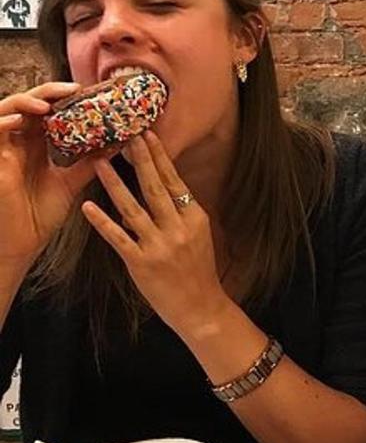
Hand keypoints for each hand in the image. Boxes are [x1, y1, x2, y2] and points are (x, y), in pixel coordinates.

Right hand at [0, 83, 97, 268]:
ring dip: (24, 102)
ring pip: (5, 110)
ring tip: (46, 105)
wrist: (20, 244)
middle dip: (48, 92)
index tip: (91, 93)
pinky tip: (19, 122)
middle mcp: (19, 141)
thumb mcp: (72, 182)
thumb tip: (121, 144)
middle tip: (73, 89)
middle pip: (28, 104)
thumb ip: (91, 162)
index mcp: (38, 144)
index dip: (65, 98)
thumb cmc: (40, 215)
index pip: (49, 110)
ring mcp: (3, 149)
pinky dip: (2, 123)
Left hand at [81, 132, 230, 338]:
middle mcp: (179, 228)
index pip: (175, 181)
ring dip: (115, 184)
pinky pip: (118, 238)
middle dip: (141, 159)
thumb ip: (179, 214)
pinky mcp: (141, 263)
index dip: (160, 157)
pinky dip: (102, 222)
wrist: (201, 307)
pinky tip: (88, 207)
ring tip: (99, 162)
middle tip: (127, 135)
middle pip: (155, 187)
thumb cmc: (198, 271)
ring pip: (133, 208)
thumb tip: (154, 192)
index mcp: (195, 218)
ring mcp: (160, 246)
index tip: (149, 134)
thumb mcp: (198, 236)